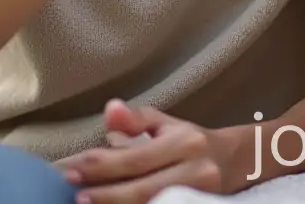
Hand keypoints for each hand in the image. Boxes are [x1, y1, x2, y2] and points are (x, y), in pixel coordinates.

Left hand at [58, 100, 246, 201]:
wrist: (235, 163)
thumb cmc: (191, 142)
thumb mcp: (167, 124)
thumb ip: (136, 120)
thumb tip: (109, 109)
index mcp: (185, 142)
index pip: (136, 157)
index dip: (102, 165)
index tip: (70, 169)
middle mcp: (194, 171)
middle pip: (142, 188)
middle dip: (104, 193)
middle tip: (72, 194)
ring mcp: (198, 196)